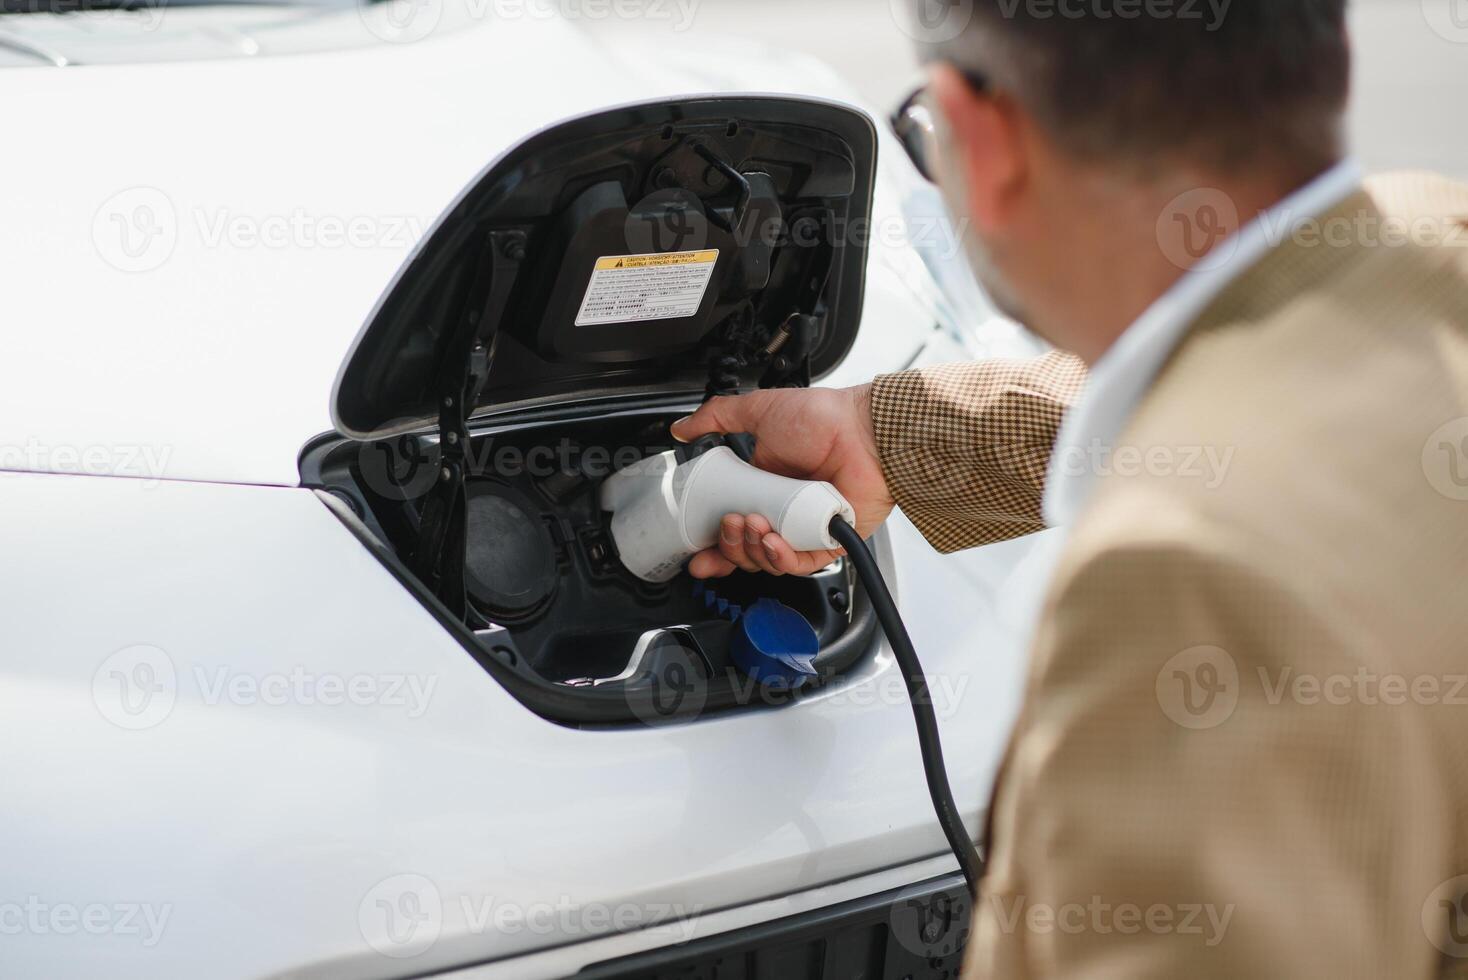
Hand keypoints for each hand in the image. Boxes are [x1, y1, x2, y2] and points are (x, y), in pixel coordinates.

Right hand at [671, 384, 893, 577]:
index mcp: (763, 488)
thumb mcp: (759, 411)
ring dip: (751, 548)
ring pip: (767, 560)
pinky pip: (799, 565)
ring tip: (753, 523)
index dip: (712, 544)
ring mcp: (804, 529)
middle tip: (730, 522)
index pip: (732, 527)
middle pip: (744, 550)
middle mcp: (783, 512)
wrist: (864, 431)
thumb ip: (717, 418)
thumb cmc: (823, 419)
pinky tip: (772, 540)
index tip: (696, 551)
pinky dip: (781, 558)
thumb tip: (682, 429)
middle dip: (729, 544)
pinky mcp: (828, 543)